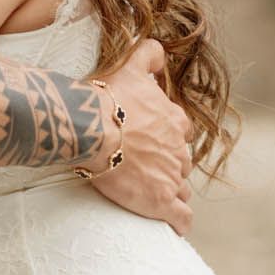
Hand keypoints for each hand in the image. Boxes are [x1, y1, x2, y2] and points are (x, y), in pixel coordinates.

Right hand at [83, 40, 192, 236]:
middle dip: (169, 166)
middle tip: (147, 169)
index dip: (169, 138)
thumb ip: (147, 56)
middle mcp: (178, 148)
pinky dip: (179, 222)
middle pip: (181, 162)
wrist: (92, 128)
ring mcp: (172, 176)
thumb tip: (159, 49)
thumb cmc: (106, 98)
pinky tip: (173, 226)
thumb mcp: (129, 68)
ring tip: (154, 196)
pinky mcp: (162, 201)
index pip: (182, 133)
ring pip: (181, 188)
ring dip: (172, 191)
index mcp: (174, 120)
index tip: (153, 142)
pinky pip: (181, 217)